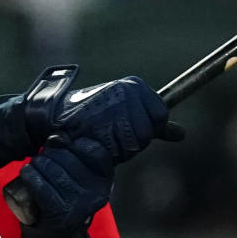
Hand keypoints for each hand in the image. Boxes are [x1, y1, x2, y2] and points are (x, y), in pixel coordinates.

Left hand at [17, 136, 113, 237]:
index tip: (60, 146)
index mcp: (106, 180)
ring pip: (53, 171)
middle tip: (42, 161)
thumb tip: (57, 136)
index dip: (72, 144)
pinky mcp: (62, 216)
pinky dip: (31, 177)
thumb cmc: (66, 200)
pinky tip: (26, 174)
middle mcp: (98, 193)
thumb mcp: (77, 177)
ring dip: (37, 165)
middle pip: (68, 157)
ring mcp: (81, 205)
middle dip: (50, 155)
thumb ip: (71, 154)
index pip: (92, 149)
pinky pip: (42, 188)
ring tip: (34, 168)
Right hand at [21, 65, 184, 164]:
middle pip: (148, 132)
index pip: (160, 115)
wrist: (55, 118)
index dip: (148, 128)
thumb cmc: (91, 116)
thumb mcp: (126, 114)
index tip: (127, 126)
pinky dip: (108, 151)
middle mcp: (127, 92)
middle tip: (110, 132)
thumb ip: (154, 123)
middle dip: (131, 140)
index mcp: (134, 85)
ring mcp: (115, 106)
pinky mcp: (103, 121)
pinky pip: (119, 149)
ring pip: (135, 143)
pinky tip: (95, 141)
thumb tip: (180, 134)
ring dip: (119, 147)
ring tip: (101, 135)